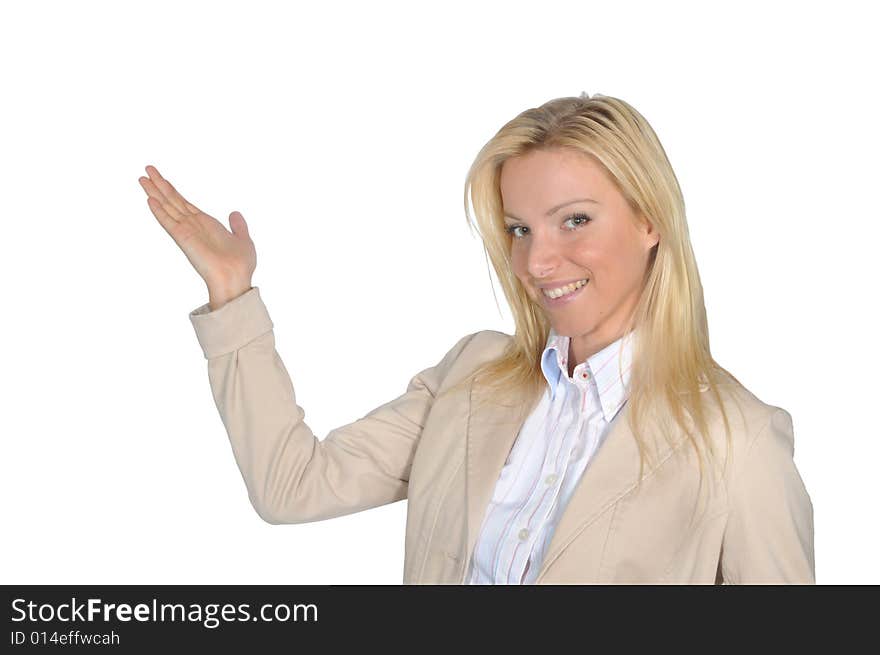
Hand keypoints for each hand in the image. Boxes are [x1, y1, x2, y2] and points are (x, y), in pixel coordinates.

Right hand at [139, 165, 255, 306]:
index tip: (161, 178)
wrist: (236, 279)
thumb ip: (238, 226)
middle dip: (160, 185)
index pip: (184, 203)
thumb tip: (234, 213)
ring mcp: (187, 232)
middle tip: (147, 169)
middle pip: (173, 201)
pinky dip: (159, 211)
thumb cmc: (240, 265)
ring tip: (142, 178)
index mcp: (206, 224)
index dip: (173, 190)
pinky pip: (169, 222)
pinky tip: (149, 199)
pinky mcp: (184, 239)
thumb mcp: (243, 239)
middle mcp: (194, 226)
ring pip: (168, 207)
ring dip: (155, 192)